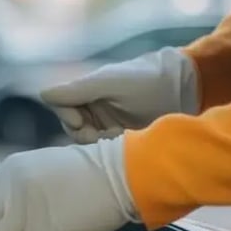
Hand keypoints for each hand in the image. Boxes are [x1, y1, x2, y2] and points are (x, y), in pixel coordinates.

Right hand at [40, 47, 198, 143]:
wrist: (188, 89)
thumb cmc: (147, 80)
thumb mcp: (111, 83)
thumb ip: (77, 89)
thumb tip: (42, 94)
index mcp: (88, 91)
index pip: (61, 107)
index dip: (67, 116)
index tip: (81, 122)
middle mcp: (94, 107)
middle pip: (72, 127)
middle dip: (85, 134)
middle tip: (106, 134)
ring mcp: (108, 123)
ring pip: (87, 141)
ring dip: (99, 143)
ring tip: (120, 136)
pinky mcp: (122, 138)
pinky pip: (105, 150)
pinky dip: (112, 149)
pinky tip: (127, 142)